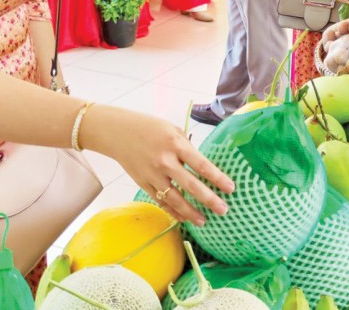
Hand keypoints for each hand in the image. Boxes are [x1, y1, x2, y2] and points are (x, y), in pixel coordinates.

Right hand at [84, 107, 233, 224]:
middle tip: (224, 210)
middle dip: (209, 200)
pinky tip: (184, 218)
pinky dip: (173, 211)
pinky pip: (160, 201)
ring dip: (191, 212)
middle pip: (190, 185)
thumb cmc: (150, 127)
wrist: (118, 132)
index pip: (201, 164)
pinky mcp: (143, 183)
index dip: (217, 178)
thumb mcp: (173, 130)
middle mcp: (164, 161)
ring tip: (204, 221)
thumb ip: (188, 147)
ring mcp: (152, 175)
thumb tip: (203, 166)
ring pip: (175, 199)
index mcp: (175, 144)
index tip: (231, 188)